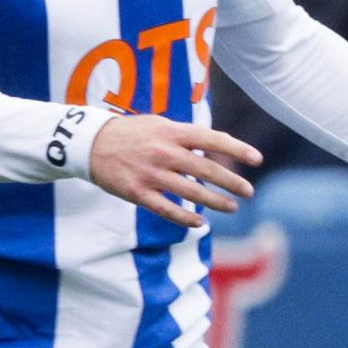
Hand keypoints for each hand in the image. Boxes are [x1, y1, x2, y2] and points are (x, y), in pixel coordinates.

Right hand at [89, 114, 258, 228]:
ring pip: (191, 192)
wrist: (89, 143)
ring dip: (216, 202)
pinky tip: (200, 222)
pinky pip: (167, 209)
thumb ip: (188, 136)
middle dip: (232, 182)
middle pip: (207, 169)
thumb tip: (219, 148)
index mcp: (173, 132)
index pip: (213, 139)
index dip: (237, 148)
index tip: (258, 159)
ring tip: (232, 207)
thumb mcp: (160, 125)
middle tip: (249, 192)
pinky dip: (186, 218)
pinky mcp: (138, 193)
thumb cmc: (132, 133)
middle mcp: (164, 152)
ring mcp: (151, 174)